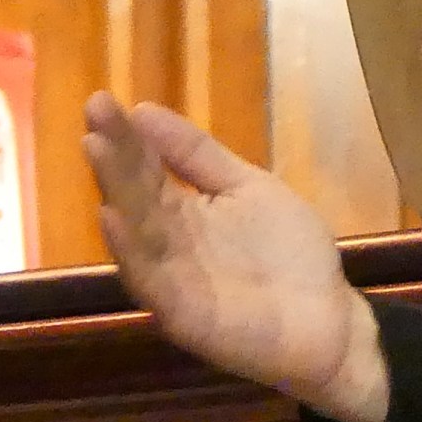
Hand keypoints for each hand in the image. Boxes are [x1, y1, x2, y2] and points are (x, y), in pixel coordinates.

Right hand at [80, 94, 389, 421]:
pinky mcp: (182, 315)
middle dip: (114, 155)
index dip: (126, 137)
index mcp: (181, 212)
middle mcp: (167, 243)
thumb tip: (143, 109)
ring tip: (97, 149)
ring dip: (116, 191)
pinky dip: (131, 251)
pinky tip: (114, 218)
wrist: (328, 321)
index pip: (146, 168)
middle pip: (136, 194)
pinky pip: (151, 282)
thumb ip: (198, 155)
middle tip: (93, 113)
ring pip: (137, 231)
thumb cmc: (288, 255)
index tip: (101, 100)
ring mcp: (172, 279)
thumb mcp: (247, 188)